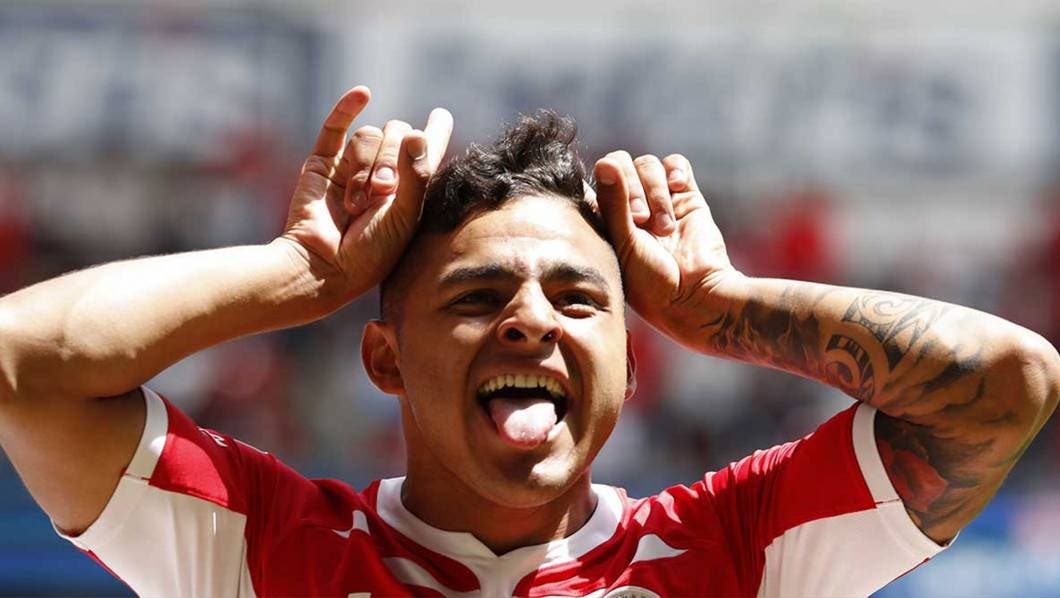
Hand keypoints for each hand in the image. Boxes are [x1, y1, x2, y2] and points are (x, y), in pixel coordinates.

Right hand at [279, 86, 452, 303]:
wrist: (323, 266)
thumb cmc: (370, 253)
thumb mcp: (403, 219)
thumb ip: (415, 177)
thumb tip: (416, 132)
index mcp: (408, 189)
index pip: (427, 151)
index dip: (436, 132)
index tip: (442, 115)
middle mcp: (382, 173)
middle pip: (397, 134)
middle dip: (390, 161)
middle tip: (380, 193)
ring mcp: (351, 167)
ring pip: (368, 135)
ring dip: (364, 165)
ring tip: (356, 203)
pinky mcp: (323, 163)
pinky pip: (337, 127)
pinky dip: (348, 107)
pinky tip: (363, 94)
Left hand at [593, 152, 740, 345]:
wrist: (696, 296)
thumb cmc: (650, 282)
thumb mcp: (624, 244)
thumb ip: (613, 202)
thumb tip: (604, 162)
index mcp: (605, 218)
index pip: (595, 179)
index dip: (603, 184)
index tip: (617, 214)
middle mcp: (629, 206)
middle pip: (621, 163)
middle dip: (631, 189)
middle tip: (641, 221)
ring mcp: (658, 200)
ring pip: (647, 164)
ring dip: (655, 192)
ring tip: (665, 227)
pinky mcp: (686, 196)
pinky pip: (675, 164)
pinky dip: (675, 171)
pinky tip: (678, 188)